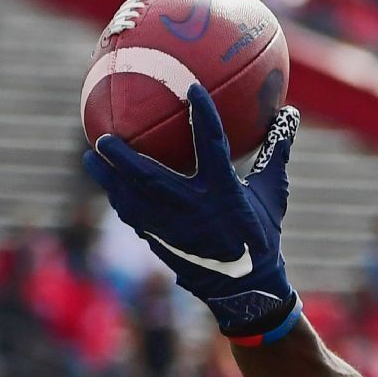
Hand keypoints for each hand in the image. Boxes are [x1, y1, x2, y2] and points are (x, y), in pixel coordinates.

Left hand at [82, 84, 300, 339]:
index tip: (191, 88)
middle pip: (149, 178)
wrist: (246, 288)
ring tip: (90, 158)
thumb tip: (287, 115)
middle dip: (123, 157)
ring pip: (131, 200)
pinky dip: (119, 199)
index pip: (213, 147)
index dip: (203, 117)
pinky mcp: (162, 243)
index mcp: (225, 194)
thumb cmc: (261, 236)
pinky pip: (133, 217)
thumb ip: (275, 153)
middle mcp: (194, 210)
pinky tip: (109, 186)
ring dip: (108, 179)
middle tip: (104, 136)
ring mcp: (174, 230)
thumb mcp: (273, 194)